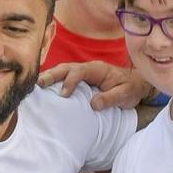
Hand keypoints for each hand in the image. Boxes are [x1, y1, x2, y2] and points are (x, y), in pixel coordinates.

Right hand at [39, 60, 154, 110]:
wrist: (136, 84)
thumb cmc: (131, 88)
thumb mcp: (125, 94)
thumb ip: (111, 98)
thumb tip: (93, 104)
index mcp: (98, 69)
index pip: (80, 71)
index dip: (70, 81)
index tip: (63, 95)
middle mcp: (88, 68)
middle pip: (66, 67)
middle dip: (52, 75)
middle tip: (38, 84)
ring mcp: (84, 73)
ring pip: (63, 71)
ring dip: (49, 76)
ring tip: (35, 86)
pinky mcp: (81, 80)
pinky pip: (65, 77)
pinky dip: (54, 81)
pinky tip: (44, 89)